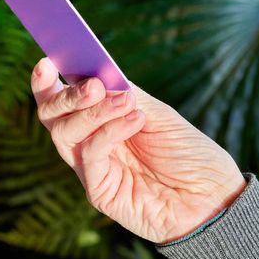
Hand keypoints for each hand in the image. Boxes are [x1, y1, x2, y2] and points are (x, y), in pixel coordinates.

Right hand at [31, 58, 244, 243]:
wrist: (213, 197)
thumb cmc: (189, 154)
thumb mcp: (158, 114)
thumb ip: (124, 94)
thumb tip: (96, 73)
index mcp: (100, 122)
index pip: (60, 100)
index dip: (45, 82)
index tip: (46, 61)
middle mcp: (89, 143)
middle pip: (52, 117)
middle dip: (65, 96)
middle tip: (94, 86)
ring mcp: (92, 169)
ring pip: (64, 134)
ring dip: (93, 112)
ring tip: (127, 102)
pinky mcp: (99, 191)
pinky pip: (89, 154)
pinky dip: (109, 131)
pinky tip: (136, 120)